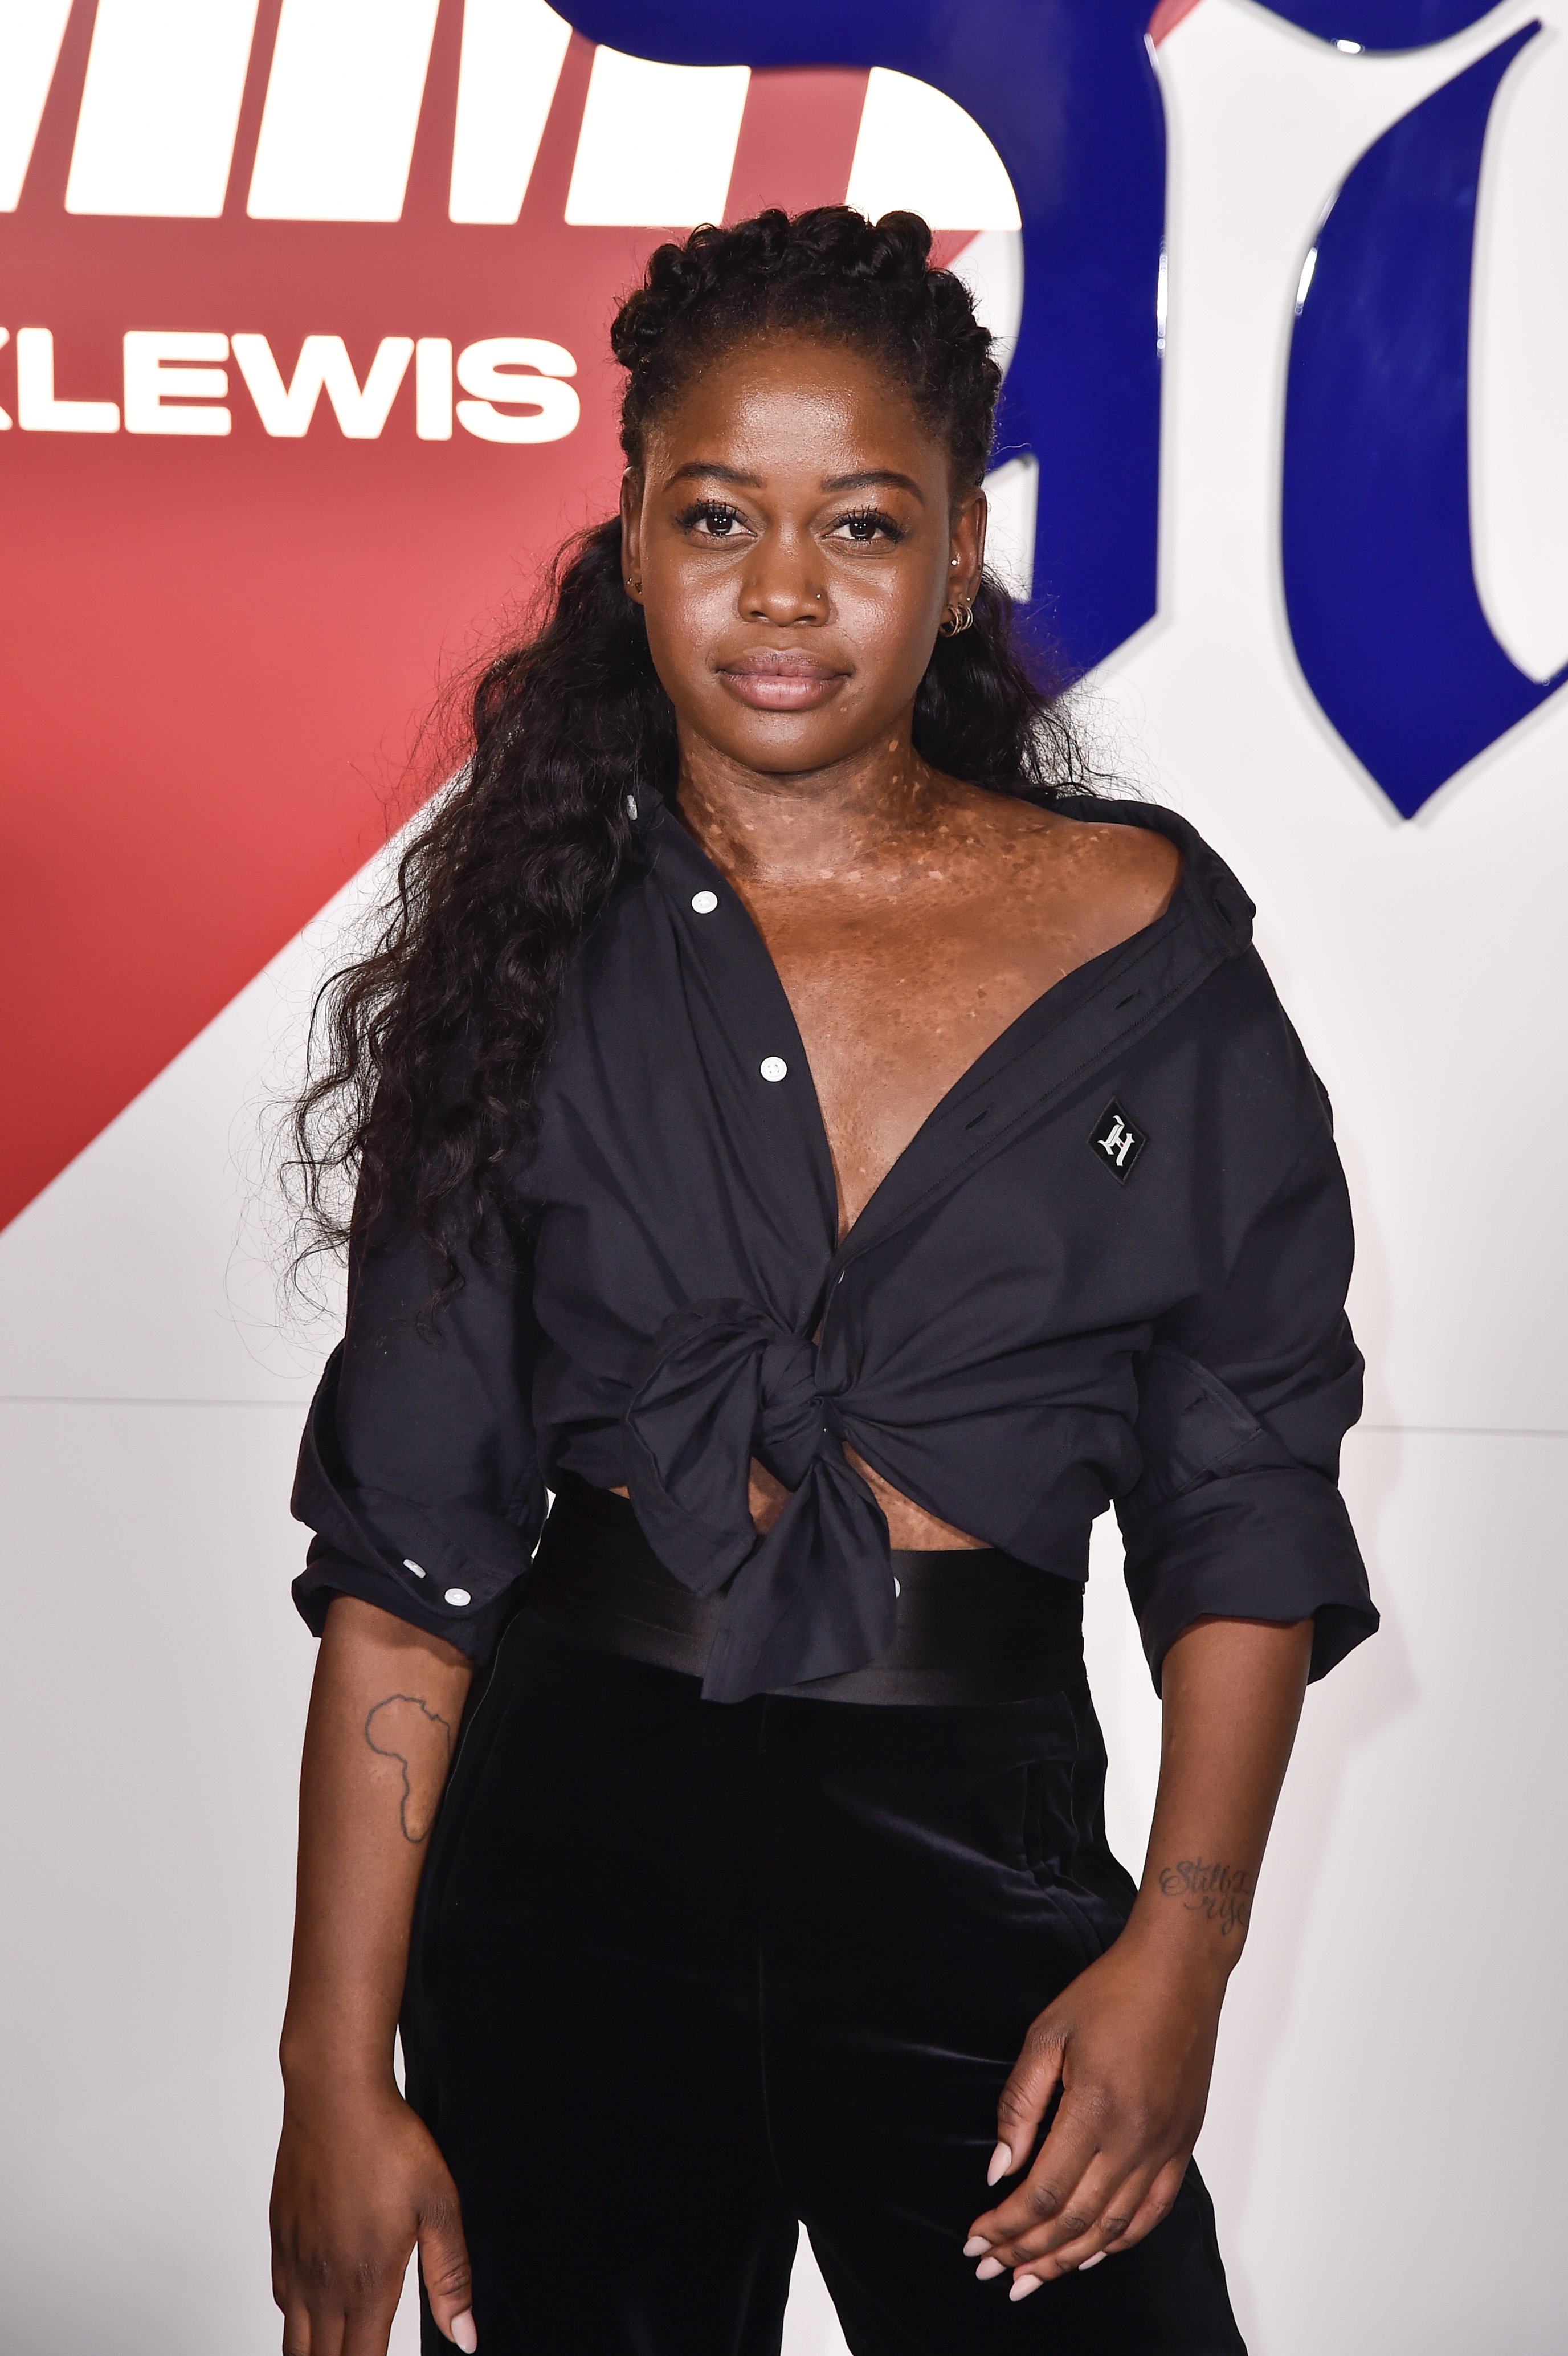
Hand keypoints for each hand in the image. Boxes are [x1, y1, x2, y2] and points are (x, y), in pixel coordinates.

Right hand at [271, 2076, 476, 2353]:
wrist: (336, 2098)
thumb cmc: (389, 2143)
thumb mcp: (438, 2207)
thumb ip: (450, 2277)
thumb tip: (465, 2336)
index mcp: (366, 2283)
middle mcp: (323, 2283)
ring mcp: (295, 2262)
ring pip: (294, 2341)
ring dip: (315, 2354)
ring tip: (338, 2350)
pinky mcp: (279, 2239)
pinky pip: (282, 2300)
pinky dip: (297, 2319)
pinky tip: (316, 2307)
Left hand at [963, 1926, 1224, 2299]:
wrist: (1178, 1971)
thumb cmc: (1109, 1993)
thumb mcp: (1047, 2035)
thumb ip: (1020, 2105)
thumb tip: (998, 2168)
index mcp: (1094, 2108)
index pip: (1042, 2191)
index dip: (1006, 2225)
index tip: (975, 2243)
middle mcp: (1133, 2137)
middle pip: (1074, 2219)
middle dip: (1027, 2252)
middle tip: (992, 2271)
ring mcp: (1164, 2146)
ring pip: (1113, 2227)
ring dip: (1067, 2258)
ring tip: (1031, 2277)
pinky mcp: (1183, 2144)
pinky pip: (1153, 2211)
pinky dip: (1121, 2241)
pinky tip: (1091, 2252)